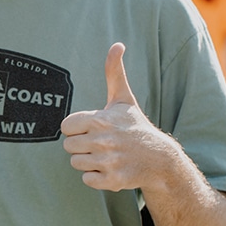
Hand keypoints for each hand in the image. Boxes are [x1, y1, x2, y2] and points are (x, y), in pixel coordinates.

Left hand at [61, 43, 172, 191]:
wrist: (160, 158)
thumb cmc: (136, 126)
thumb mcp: (123, 99)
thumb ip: (114, 72)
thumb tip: (117, 44)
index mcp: (99, 120)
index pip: (66, 127)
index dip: (77, 128)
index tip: (93, 128)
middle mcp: (102, 141)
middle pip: (68, 146)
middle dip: (81, 145)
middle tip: (100, 143)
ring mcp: (108, 162)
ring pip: (76, 163)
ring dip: (88, 161)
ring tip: (106, 155)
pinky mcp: (112, 180)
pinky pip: (86, 180)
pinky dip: (95, 177)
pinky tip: (110, 168)